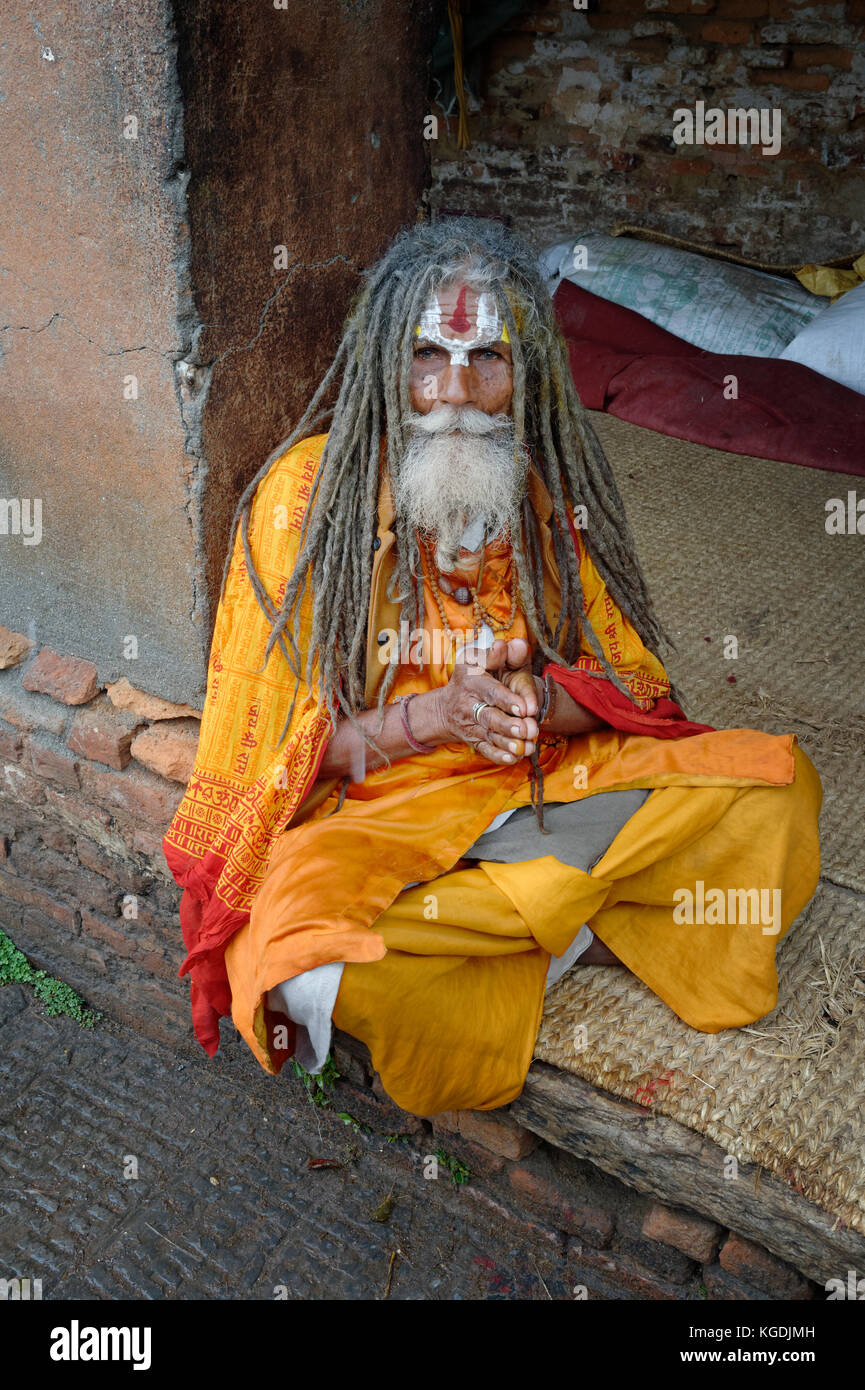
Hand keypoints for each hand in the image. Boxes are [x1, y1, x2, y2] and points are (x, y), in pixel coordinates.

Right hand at [431, 637, 539, 765]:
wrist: (446, 706)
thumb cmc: (471, 677)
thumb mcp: (477, 659)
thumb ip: (495, 653)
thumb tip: (506, 644)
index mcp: (471, 681)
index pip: (491, 691)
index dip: (508, 700)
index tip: (525, 708)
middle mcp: (468, 705)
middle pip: (490, 717)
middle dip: (508, 725)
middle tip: (527, 730)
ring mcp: (470, 725)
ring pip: (490, 736)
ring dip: (508, 743)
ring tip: (526, 747)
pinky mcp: (473, 741)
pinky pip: (485, 750)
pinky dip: (499, 756)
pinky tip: (514, 758)